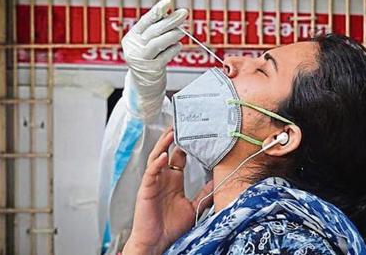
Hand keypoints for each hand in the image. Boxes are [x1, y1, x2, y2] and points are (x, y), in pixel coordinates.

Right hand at [121, 0, 187, 119]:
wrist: (144, 85)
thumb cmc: (150, 60)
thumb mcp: (148, 44)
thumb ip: (157, 30)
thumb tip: (171, 14)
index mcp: (132, 37)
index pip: (145, 21)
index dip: (157, 11)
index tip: (168, 2)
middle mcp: (133, 48)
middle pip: (153, 31)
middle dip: (170, 21)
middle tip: (184, 13)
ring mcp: (140, 59)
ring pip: (156, 43)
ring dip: (171, 36)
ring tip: (182, 32)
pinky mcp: (150, 70)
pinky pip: (164, 57)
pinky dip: (172, 51)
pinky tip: (178, 47)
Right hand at [123, 128, 213, 254]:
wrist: (157, 243)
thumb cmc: (171, 227)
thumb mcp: (193, 207)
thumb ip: (204, 194)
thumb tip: (219, 182)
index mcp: (174, 181)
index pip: (179, 157)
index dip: (185, 145)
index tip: (195, 132)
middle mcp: (163, 179)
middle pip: (167, 152)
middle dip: (173, 138)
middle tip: (181, 123)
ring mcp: (154, 183)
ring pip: (157, 158)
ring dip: (163, 145)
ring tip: (171, 133)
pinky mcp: (146, 189)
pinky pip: (151, 173)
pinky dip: (157, 163)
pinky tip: (164, 156)